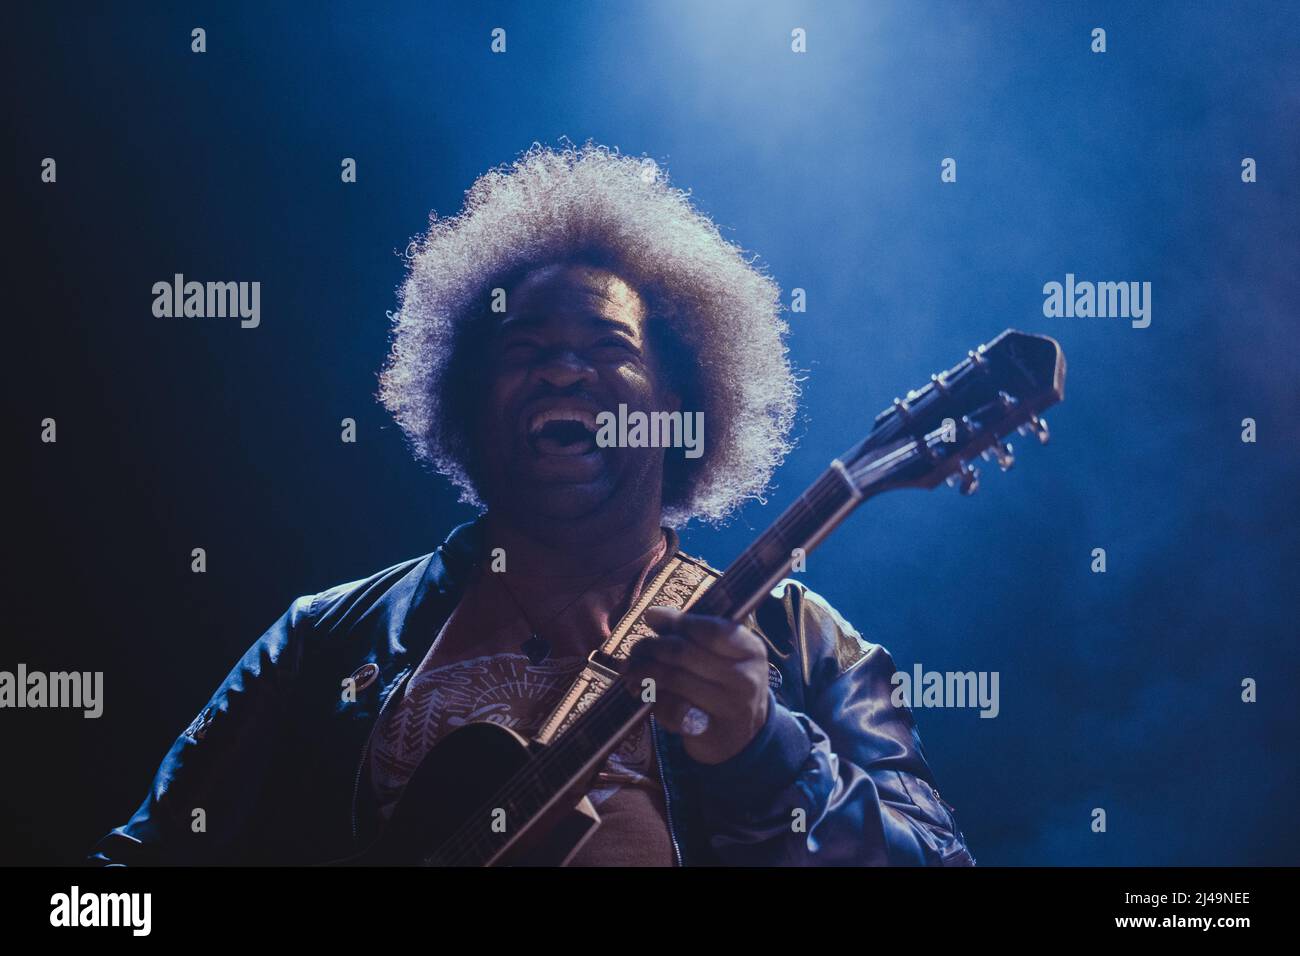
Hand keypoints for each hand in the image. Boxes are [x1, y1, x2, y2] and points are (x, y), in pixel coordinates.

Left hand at [624, 606, 770, 764]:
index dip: (677, 621)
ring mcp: (730, 708)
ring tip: (631, 670)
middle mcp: (746, 678)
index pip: (711, 630)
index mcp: (751, 651)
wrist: (744, 735)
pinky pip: (670, 708)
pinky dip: (653, 699)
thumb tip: (654, 616)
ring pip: (674, 680)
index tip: (651, 615)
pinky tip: (648, 695)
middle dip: (652, 647)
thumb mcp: (724, 656)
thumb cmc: (727, 684)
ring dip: (644, 672)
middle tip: (636, 649)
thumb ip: (695, 635)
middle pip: (685, 653)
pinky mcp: (711, 732)